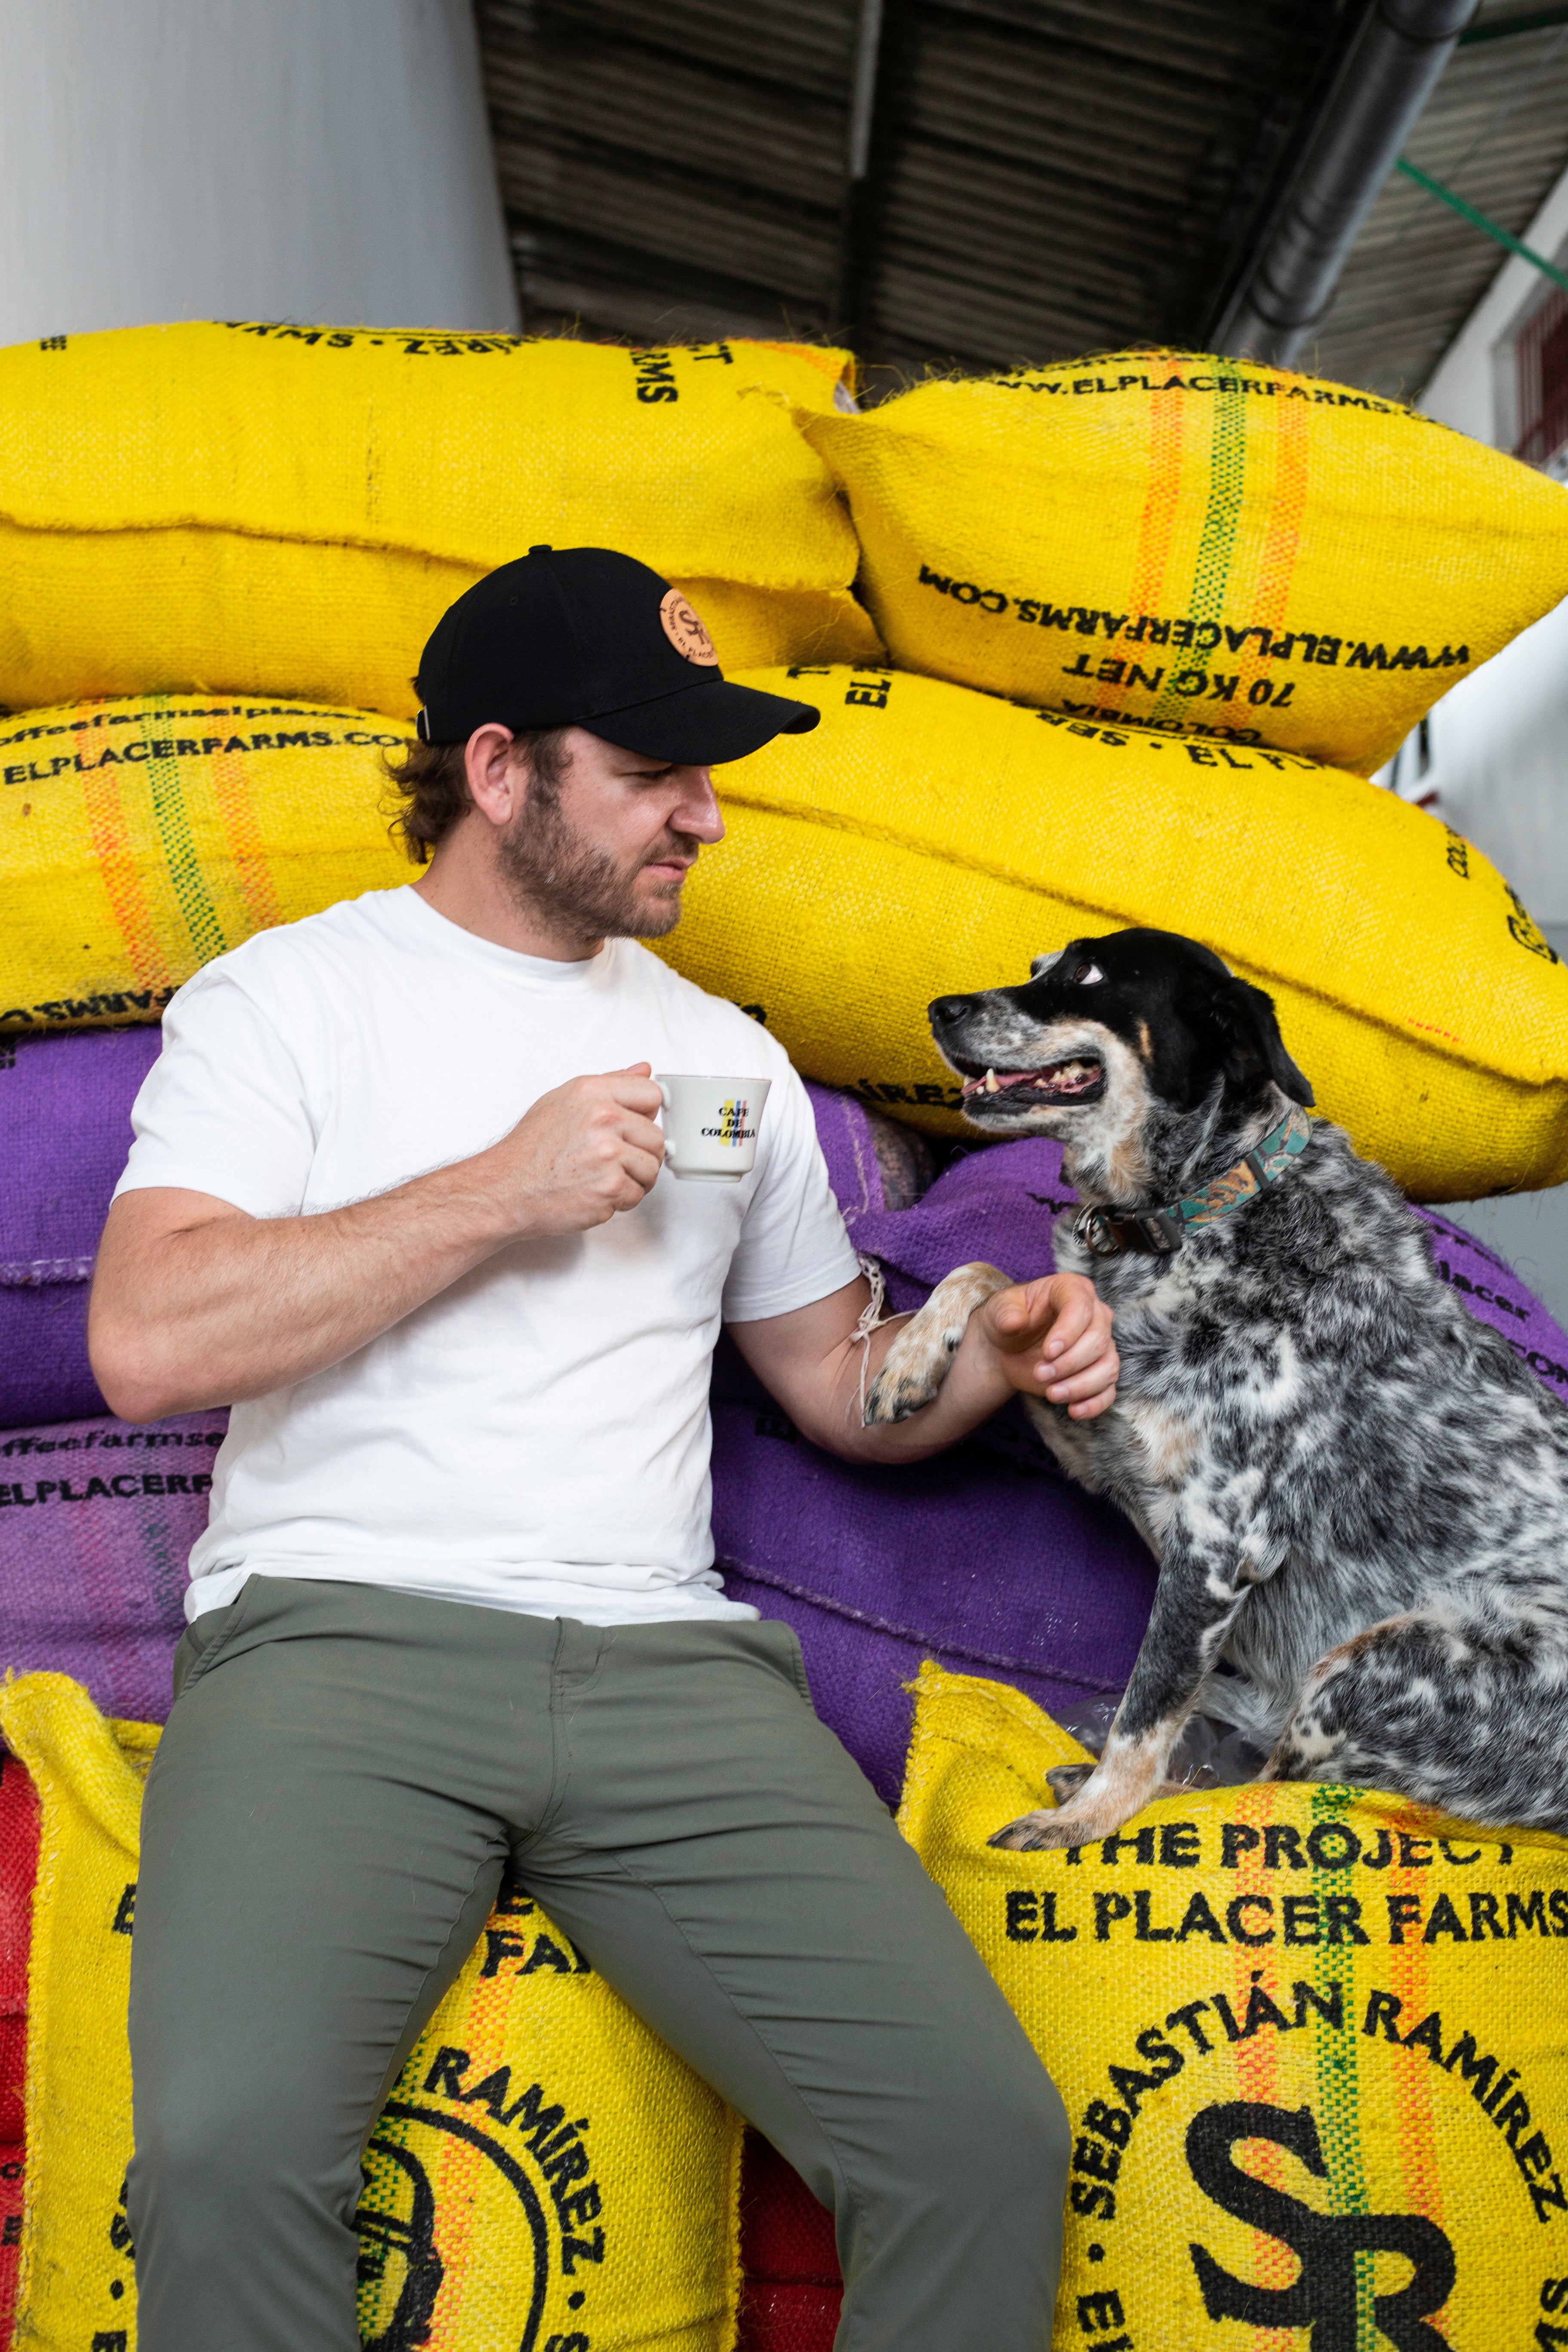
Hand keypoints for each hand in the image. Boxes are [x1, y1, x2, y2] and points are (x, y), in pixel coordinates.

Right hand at [480, 1063, 665, 1237]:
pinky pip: (637, 1194)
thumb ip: (610, 1083)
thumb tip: (643, 1069)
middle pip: (656, 1136)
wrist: (506, 1189)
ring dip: (633, 1178)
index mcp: (592, 1092)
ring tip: (602, 1177)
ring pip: (651, 1167)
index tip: (635, 1127)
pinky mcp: (610, 1187)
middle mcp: (602, 1118)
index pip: (652, 1093)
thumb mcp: (564, 1101)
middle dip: (640, 1153)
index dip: (646, 1114)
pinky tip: (595, 1192)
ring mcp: (608, 1154)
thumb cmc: (530, 1150)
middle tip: (612, 1161)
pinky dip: (619, 1200)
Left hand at [977, 1273, 1117, 1419]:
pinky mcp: (1099, 1372)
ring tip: (1051, 1393)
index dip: (1068, 1332)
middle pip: (1098, 1340)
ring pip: (1108, 1367)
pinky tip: (1073, 1410)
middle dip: (1069, 1363)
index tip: (1047, 1352)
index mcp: (1072, 1290)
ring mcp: (1101, 1345)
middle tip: (1040, 1373)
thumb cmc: (1008, 1320)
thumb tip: (1014, 1322)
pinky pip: (1109, 1391)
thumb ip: (1005, 1313)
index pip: (1082, 1307)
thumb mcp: (999, 1311)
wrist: (1010, 1347)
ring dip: (1080, 1385)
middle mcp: (1095, 1315)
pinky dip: (1094, 1404)